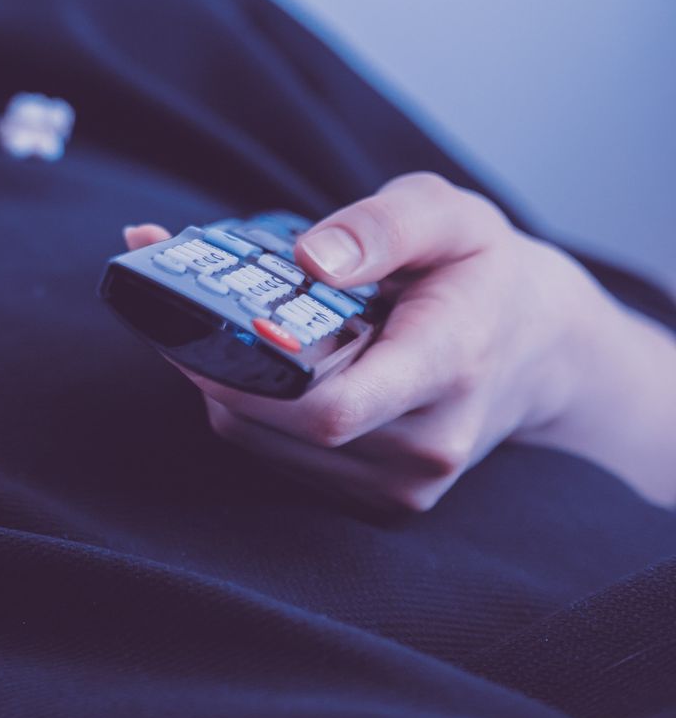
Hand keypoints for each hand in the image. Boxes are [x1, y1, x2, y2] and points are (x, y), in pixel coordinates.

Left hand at [126, 172, 647, 511]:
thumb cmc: (480, 271)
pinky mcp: (379, 502)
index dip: (248, 379)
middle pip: (279, 425)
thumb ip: (382, 225)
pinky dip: (248, 410)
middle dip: (213, 364)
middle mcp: (428, 444)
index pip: (334, 408)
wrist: (539, 348)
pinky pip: (276, 458)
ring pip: (262, 444)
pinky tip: (258, 367)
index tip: (200, 327)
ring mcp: (404, 484)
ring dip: (222, 386)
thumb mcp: (449, 215)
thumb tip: (311, 257)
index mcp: (448, 367)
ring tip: (222, 327)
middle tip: (179, 302)